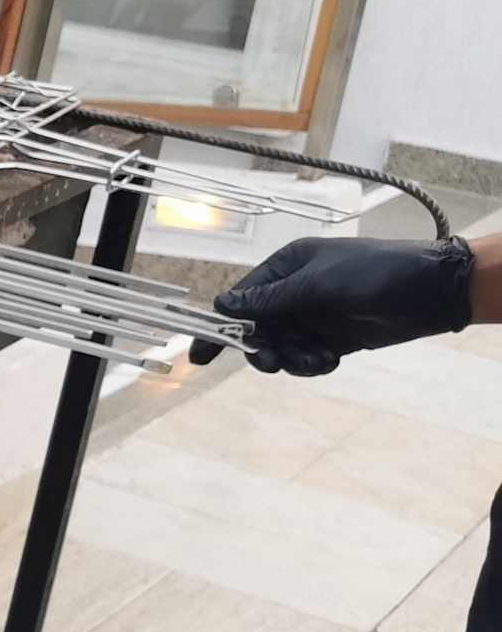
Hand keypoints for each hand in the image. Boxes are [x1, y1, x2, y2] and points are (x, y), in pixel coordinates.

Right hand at [189, 236, 475, 375]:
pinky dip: (312, 364)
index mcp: (286, 268)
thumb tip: (223, 306)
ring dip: (291, 359)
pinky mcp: (334, 339)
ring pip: (282, 348)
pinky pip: (306, 358)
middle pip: (258, 330)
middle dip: (261, 348)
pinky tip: (330, 360)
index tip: (200, 355)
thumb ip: (271, 299)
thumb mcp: (318, 283)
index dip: (220, 327)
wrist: (431, 290)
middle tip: (270, 361)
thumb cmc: (375, 272)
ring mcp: (314, 317)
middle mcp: (295, 292)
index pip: (241, 300)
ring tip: (315, 359)